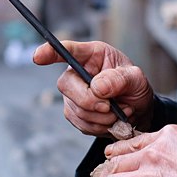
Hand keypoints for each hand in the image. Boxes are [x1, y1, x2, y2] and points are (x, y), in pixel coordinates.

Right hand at [32, 40, 154, 134]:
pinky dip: (100, 126)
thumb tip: (97, 87)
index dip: (49, 52)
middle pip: (66, 85)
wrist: (138, 110)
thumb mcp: (136, 78)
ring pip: (75, 109)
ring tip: (120, 112)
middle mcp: (76, 72)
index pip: (66, 50)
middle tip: (111, 106)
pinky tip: (112, 120)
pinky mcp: (74, 113)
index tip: (38, 56)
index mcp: (91, 55)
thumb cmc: (134, 87)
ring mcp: (72, 94)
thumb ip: (119, 79)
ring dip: (101, 117)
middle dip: (90, 100)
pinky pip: (81, 124)